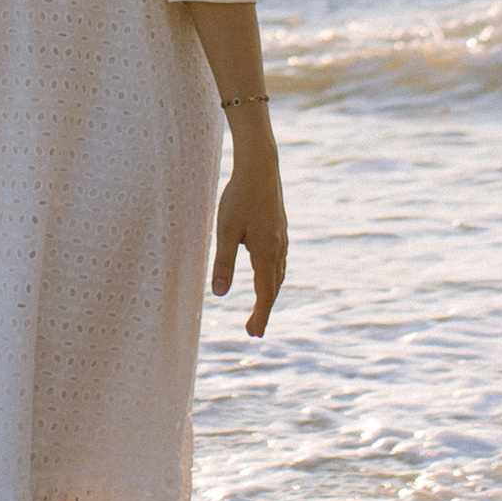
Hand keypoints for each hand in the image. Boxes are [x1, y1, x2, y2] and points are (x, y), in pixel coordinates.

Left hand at [212, 155, 287, 336]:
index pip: (265, 293)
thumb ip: (223, 262)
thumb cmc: (239, 197)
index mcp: (266, 253)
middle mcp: (278, 248)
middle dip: (264, 309)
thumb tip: (220, 294)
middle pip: (274, 286)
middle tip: (255, 330)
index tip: (254, 333)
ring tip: (261, 306)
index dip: (260, 315)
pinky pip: (279, 260)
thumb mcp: (225, 230)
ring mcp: (282, 237)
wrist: (260, 166)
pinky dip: (273, 275)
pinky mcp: (280, 227)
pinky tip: (266, 272)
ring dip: (269, 292)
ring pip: (278, 273)